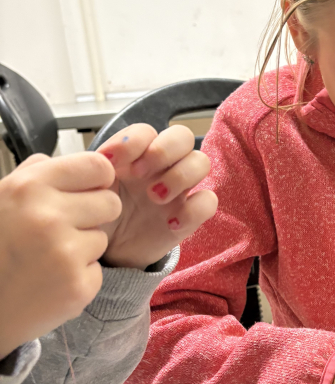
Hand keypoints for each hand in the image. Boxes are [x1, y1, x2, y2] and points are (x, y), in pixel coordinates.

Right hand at [0, 152, 120, 359]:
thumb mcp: (1, 199)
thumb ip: (34, 174)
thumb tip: (66, 161)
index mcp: (29, 187)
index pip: (98, 166)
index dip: (98, 180)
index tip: (88, 190)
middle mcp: (48, 216)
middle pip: (111, 202)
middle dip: (94, 215)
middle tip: (64, 230)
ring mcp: (64, 252)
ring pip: (102, 237)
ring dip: (82, 248)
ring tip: (48, 258)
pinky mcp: (78, 286)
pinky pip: (97, 269)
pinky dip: (79, 276)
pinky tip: (50, 280)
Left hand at [96, 124, 216, 268]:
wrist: (108, 253)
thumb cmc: (98, 215)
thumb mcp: (84, 191)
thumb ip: (84, 173)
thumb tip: (78, 160)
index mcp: (136, 155)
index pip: (147, 131)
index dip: (132, 141)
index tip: (108, 162)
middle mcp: (162, 167)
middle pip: (183, 136)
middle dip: (163, 149)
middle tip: (139, 174)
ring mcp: (179, 190)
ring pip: (201, 161)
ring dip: (179, 175)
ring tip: (154, 198)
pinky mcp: (190, 216)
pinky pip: (208, 201)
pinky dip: (194, 208)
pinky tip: (170, 222)